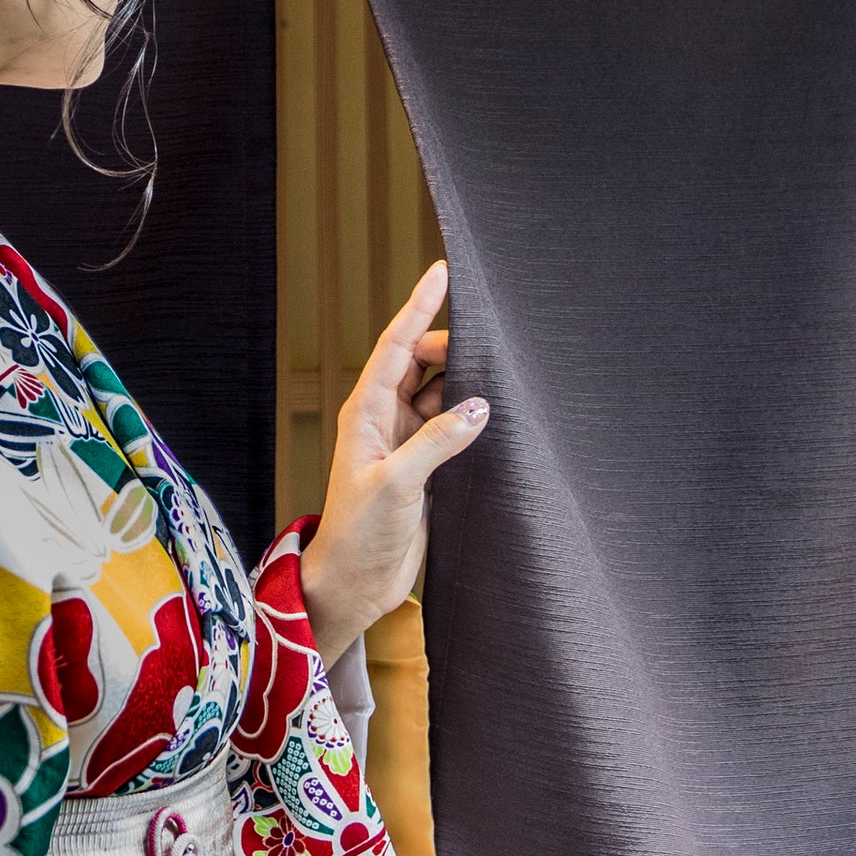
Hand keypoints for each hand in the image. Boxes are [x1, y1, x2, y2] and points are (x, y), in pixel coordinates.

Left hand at [297, 261, 489, 657]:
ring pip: (439, 395)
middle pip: (421, 363)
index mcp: (365, 413)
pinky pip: (450, 427)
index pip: (396, 347)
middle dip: (452, 346)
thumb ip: (437, 442)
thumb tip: (479, 405)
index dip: (418, 307)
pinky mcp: (423, 467)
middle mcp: (383, 420)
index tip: (441, 271)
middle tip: (490, 341)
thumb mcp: (397, 485)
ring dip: (465, 384)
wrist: (354, 584)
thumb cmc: (360, 535)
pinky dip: (470, 417)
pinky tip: (496, 413)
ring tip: (500, 374)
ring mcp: (404, 442)